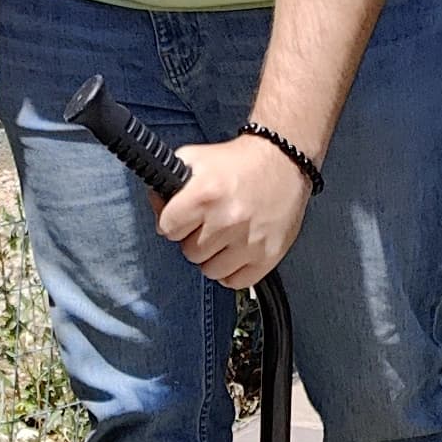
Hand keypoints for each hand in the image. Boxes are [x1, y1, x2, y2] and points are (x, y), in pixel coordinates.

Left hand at [157, 133, 312, 290]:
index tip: (187, 216)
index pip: (168, 229)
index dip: (175, 222)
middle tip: (211, 223)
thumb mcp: (195, 159)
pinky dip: (233, 271)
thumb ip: (168, 186)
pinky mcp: (267, 256)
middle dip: (196, 239)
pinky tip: (237, 252)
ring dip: (214, 257)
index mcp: (205, 195)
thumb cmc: (237, 163)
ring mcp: (249, 242)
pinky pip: (235, 282)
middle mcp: (227, 220)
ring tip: (225, 236)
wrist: (283, 161)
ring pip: (210, 271)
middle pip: (189, 252)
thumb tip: (157, 215)